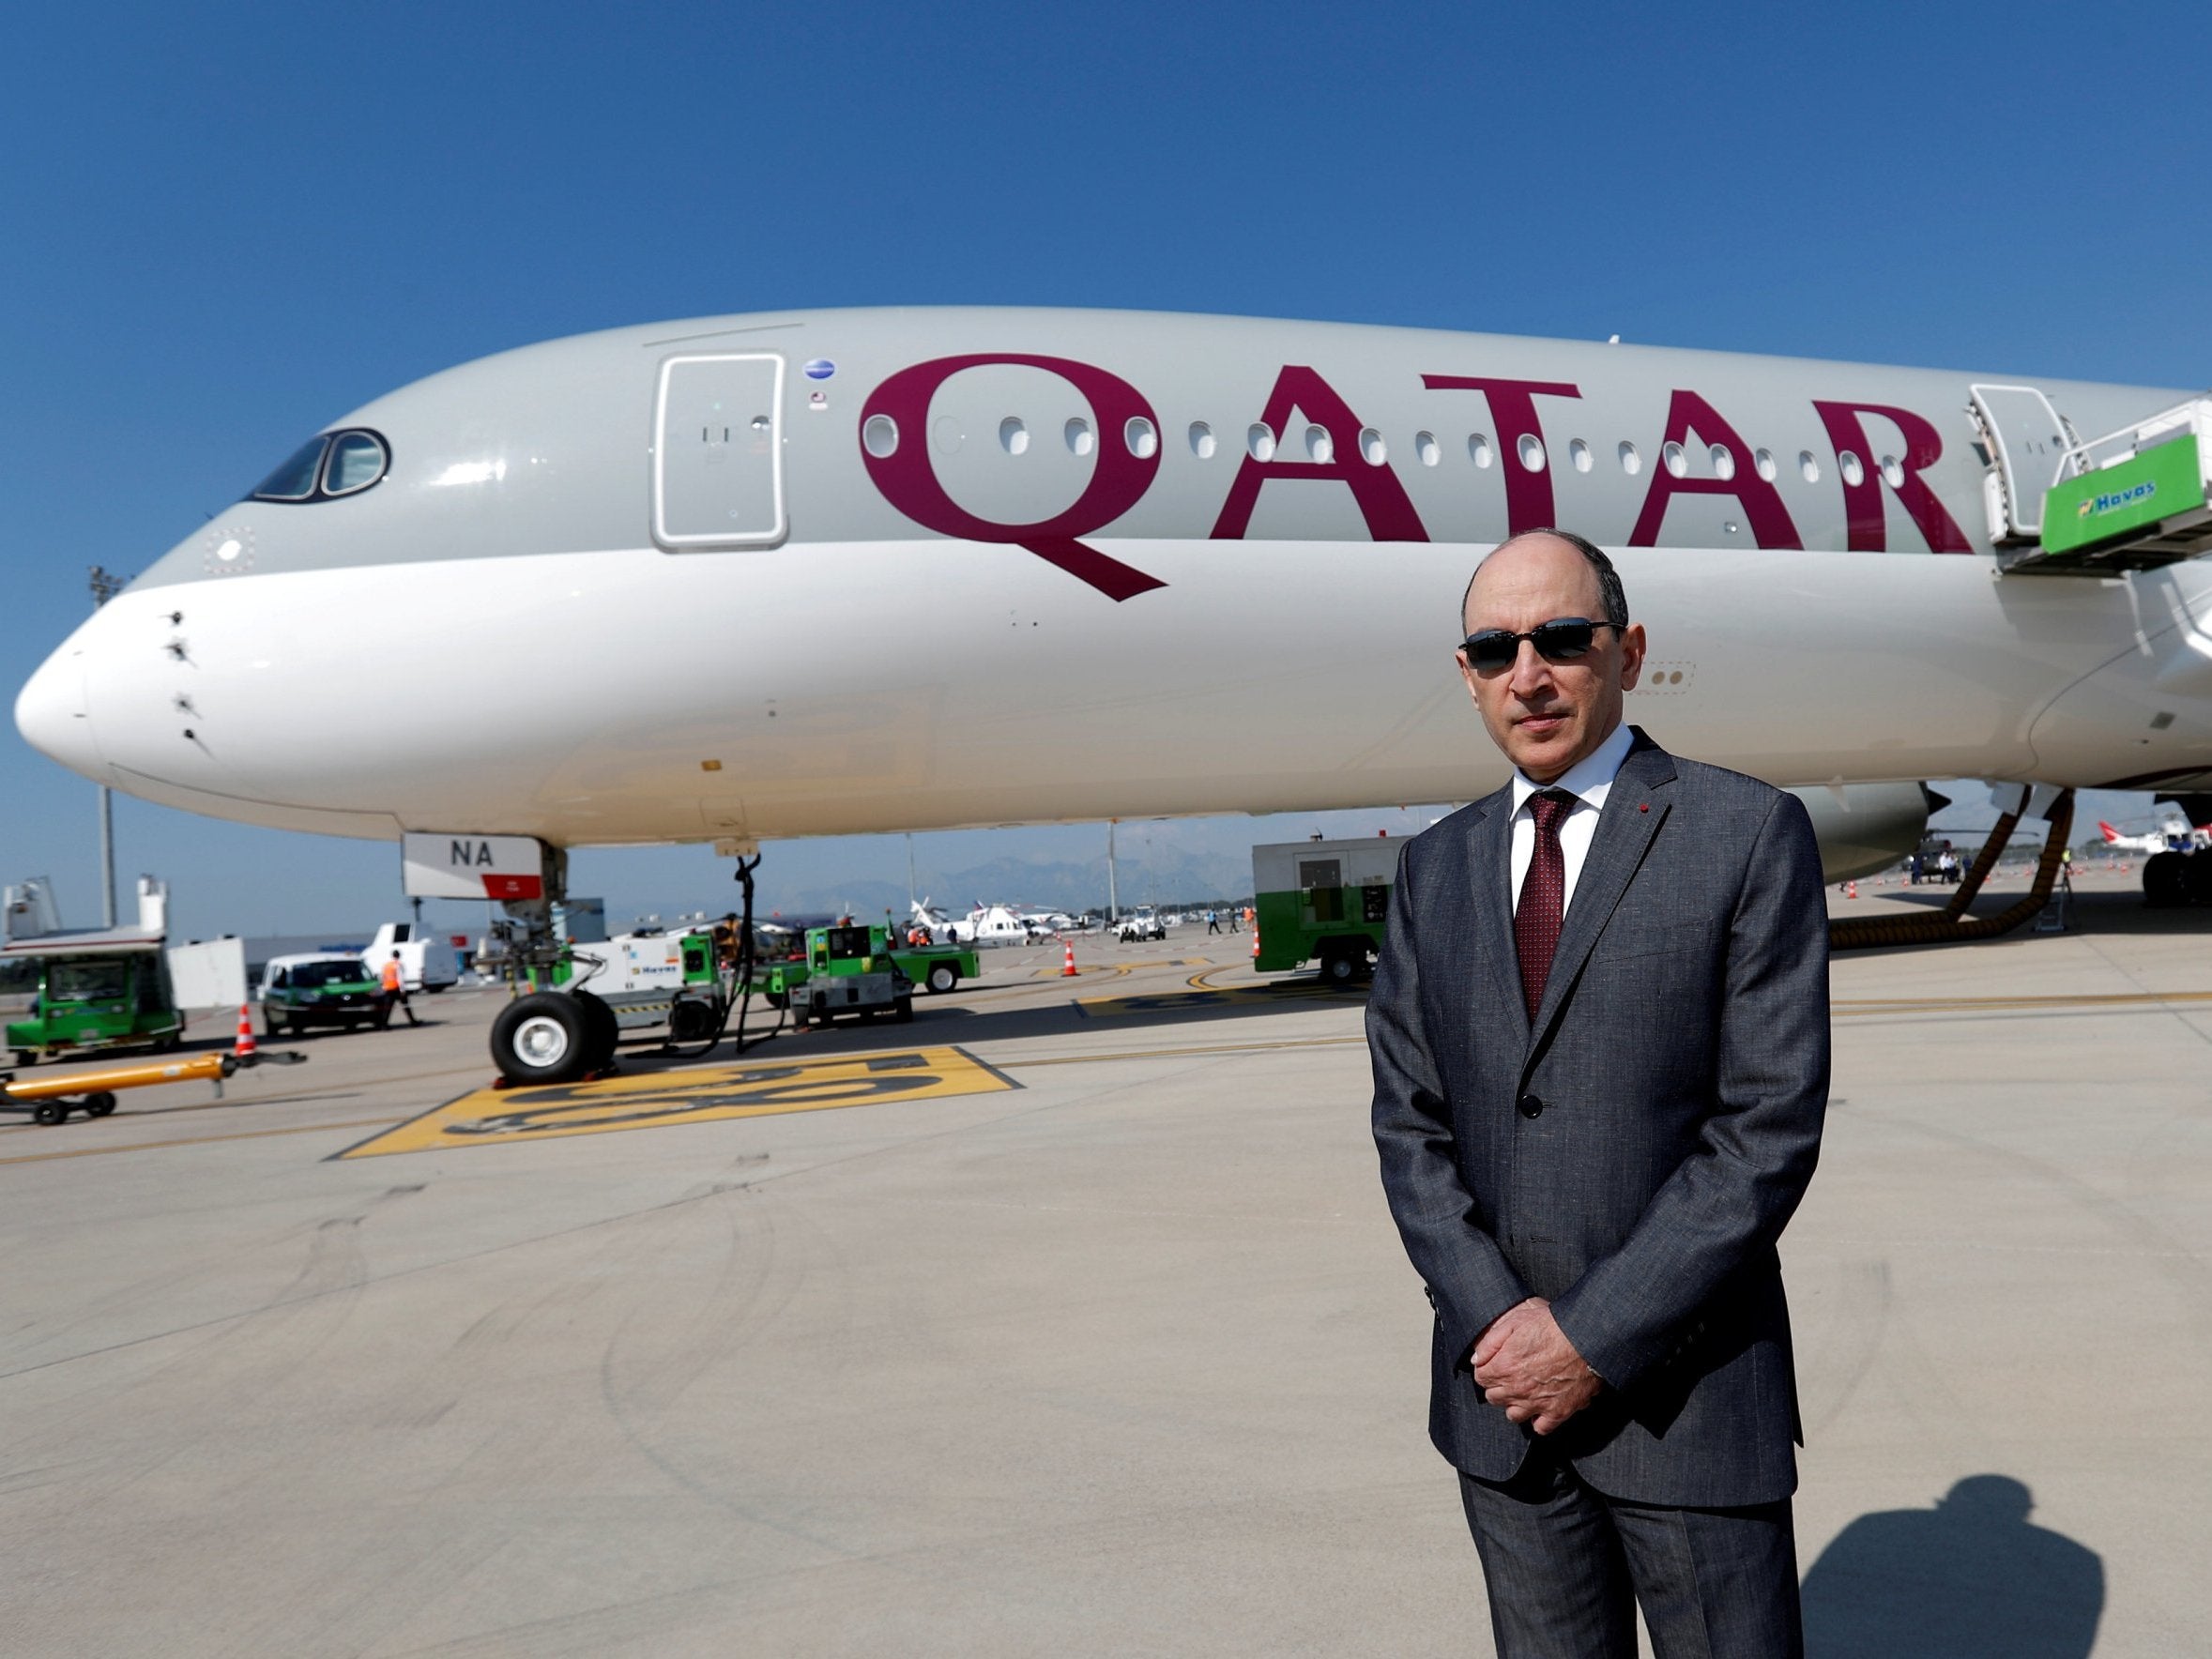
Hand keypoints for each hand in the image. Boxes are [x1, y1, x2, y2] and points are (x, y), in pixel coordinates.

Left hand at [1471, 1297, 1601, 1434]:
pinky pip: (1541, 1427)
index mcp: (1504, 1367)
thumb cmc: (1553, 1326)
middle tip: (1511, 1375)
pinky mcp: (1558, 1412)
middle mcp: (1517, 1389)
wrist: (1587, 1338)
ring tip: (1525, 1392)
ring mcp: (1537, 1403)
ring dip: (1516, 1405)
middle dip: (1498, 1386)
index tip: (1496, 1364)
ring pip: (1513, 1415)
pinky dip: (1539, 1420)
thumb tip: (1476, 1358)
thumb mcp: (1516, 1321)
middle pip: (1494, 1397)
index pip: (1481, 1377)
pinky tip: (1542, 1407)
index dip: (1487, 1369)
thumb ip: (1491, 1342)